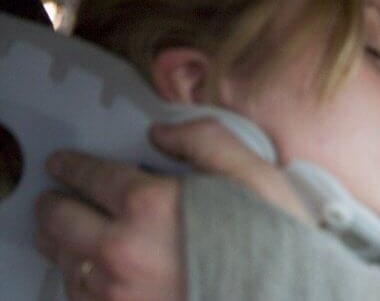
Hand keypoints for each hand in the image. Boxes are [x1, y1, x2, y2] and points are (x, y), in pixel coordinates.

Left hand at [34, 118, 310, 299]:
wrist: (290, 298)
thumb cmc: (277, 243)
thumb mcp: (254, 176)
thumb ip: (205, 140)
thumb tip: (161, 133)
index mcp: (150, 206)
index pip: (92, 176)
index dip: (73, 165)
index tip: (65, 163)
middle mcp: (123, 251)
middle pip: (62, 220)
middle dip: (54, 204)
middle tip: (52, 198)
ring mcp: (120, 294)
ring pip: (67, 263)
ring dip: (62, 243)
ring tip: (63, 235)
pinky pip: (83, 298)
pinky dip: (80, 280)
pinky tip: (90, 272)